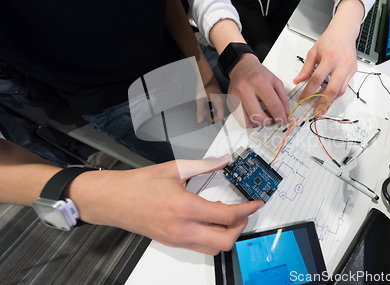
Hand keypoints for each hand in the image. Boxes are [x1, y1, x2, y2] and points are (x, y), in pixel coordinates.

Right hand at [68, 155, 263, 254]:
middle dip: (240, 228)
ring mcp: (177, 240)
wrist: (113, 200)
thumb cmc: (138, 185)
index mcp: (185, 208)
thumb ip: (204, 165)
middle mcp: (183, 229)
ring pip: (214, 249)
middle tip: (244, 212)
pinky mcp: (173, 242)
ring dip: (227, 235)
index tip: (255, 204)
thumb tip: (224, 160)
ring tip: (229, 217)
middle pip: (225, 241)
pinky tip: (211, 220)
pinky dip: (212, 237)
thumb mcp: (174, 168)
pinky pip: (200, 247)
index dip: (247, 210)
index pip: (227, 216)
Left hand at [196, 74, 225, 123]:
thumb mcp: (199, 99)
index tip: (205, 116)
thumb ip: (200, 111)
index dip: (213, 119)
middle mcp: (223, 101)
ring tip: (203, 107)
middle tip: (203, 111)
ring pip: (219, 110)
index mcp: (220, 102)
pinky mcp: (220, 97)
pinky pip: (218, 106)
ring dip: (211, 111)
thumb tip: (200, 121)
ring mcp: (222, 99)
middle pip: (220, 114)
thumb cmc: (203, 86)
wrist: (205, 75)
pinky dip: (212, 107)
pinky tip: (206, 104)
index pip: (220, 117)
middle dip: (211, 115)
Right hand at [227, 54, 289, 126]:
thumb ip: (283, 99)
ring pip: (247, 121)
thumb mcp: (275, 82)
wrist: (242, 66)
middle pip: (258, 116)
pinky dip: (249, 121)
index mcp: (259, 82)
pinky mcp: (230, 102)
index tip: (282, 121)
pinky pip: (240, 120)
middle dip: (267, 122)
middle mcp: (245, 89)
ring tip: (262, 115)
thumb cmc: (258, 73)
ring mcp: (236, 96)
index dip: (280, 117)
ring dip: (257, 123)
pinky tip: (254, 113)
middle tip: (271, 119)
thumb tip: (286, 115)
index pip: (274, 106)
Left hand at [293, 0, 363, 114]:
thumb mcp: (313, 52)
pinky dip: (336, 95)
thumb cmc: (328, 40)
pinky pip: (344, 87)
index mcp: (329, 58)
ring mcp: (349, 69)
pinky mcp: (353, 71)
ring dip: (331, 102)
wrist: (344, 32)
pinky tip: (329, 100)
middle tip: (315, 112)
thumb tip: (298, 81)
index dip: (309, 92)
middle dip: (323, 102)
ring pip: (341, 91)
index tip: (302, 100)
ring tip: (322, 109)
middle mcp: (341, 65)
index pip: (317, 80)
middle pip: (332, 89)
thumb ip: (306, 69)